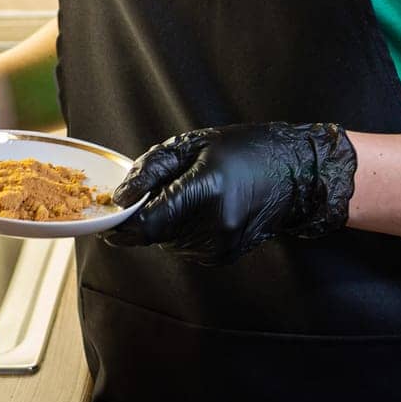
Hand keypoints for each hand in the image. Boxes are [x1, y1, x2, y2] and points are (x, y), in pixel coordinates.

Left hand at [104, 121, 357, 265]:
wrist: (291, 175)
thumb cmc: (242, 150)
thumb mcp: (194, 144)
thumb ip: (152, 169)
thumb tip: (120, 198)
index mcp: (206, 189)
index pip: (150, 220)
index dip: (123, 222)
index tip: (109, 216)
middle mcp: (214, 224)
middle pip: (155, 231)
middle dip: (148, 214)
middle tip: (164, 188)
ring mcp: (221, 245)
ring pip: (167, 242)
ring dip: (166, 223)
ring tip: (192, 195)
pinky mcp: (222, 257)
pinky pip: (184, 248)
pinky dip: (183, 231)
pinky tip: (204, 210)